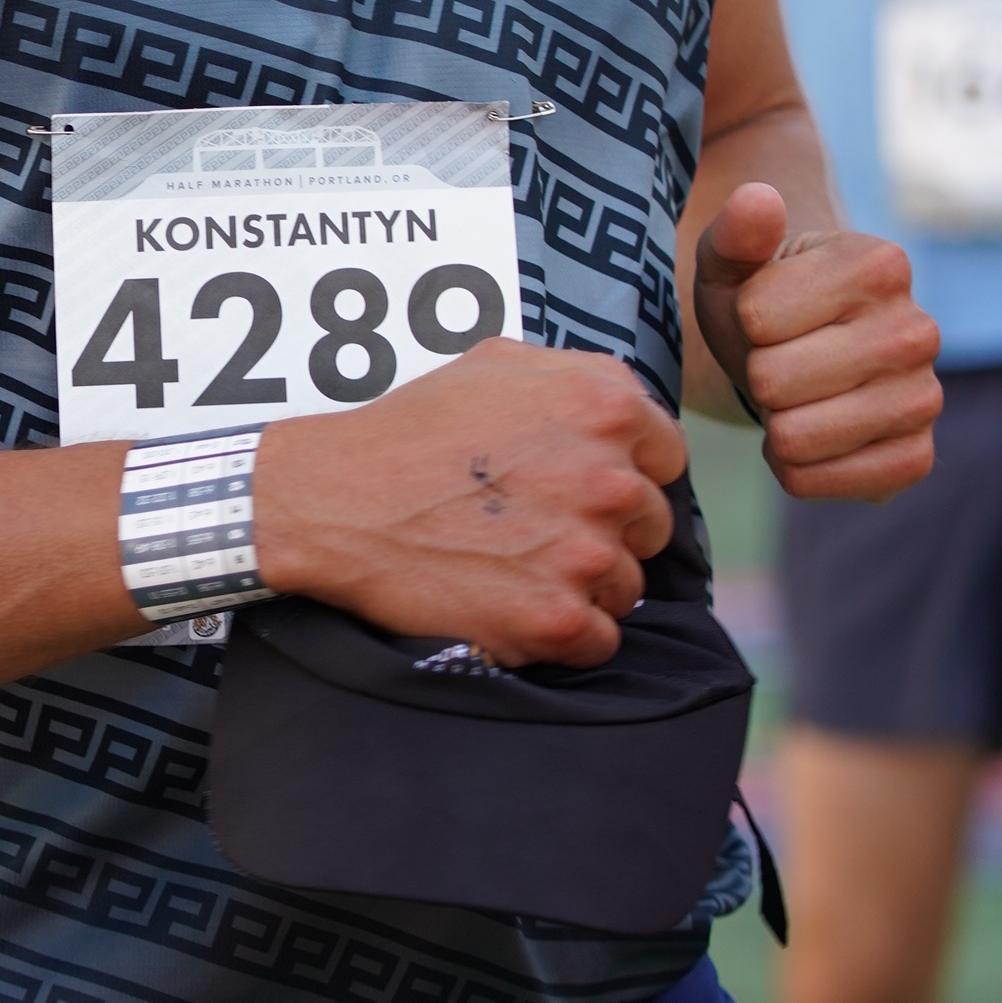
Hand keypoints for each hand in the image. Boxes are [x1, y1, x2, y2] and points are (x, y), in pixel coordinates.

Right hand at [253, 337, 687, 667]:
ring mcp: (586, 555)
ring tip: (516, 568)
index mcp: (605, 408)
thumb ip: (577, 375)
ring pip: (627, 587)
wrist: (335, 502)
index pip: (666, 456)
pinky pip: (599, 640)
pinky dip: (563, 633)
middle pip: (650, 526)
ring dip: (583, 585)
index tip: (580, 487)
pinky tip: (514, 606)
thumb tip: (627, 407)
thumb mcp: (495, 363)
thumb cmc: (410, 432)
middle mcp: (609, 480)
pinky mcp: (556, 620)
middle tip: (537, 530)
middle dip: (606, 530)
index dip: (625, 472)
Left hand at [693, 183, 940, 502]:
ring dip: (773, 424)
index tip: (766, 314)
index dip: (743, 320)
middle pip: (772, 381)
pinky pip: (820, 482)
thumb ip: (738, 230)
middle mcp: (919, 330)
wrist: (805, 352)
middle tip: (778, 360)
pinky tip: (812, 436)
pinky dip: (796, 469)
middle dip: (756, 374)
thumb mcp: (734, 259)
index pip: (757, 317)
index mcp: (882, 264)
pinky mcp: (916, 456)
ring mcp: (926, 397)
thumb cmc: (762, 299)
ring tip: (794, 396)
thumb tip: (759, 200)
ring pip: (794, 438)